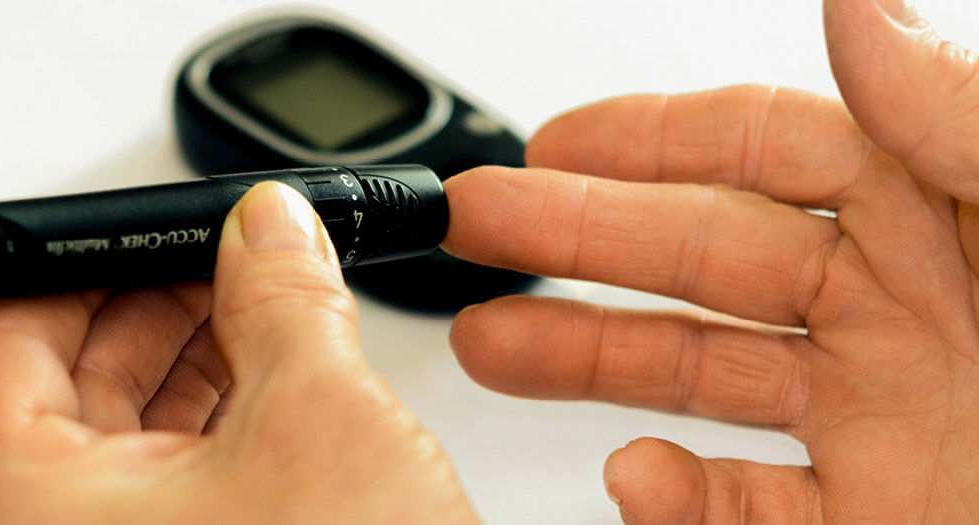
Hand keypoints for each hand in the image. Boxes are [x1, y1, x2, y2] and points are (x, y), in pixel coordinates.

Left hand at [0, 183, 476, 522]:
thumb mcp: (321, 421)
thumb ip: (287, 299)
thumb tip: (271, 226)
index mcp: (41, 507)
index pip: (6, 347)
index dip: (79, 269)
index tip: (150, 232)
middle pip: (70, 383)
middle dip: (158, 302)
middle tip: (226, 252)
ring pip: (132, 429)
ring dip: (200, 351)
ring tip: (267, 300)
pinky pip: (181, 473)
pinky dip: (227, 410)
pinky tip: (281, 369)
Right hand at [444, 0, 978, 521]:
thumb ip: (960, 126)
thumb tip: (857, 10)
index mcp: (945, 219)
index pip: (767, 148)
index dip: (649, 137)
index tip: (553, 140)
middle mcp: (902, 314)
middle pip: (699, 258)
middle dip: (573, 239)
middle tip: (477, 232)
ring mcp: (883, 426)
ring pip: (698, 378)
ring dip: (584, 359)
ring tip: (490, 345)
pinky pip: (749, 509)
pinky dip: (676, 499)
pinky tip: (634, 477)